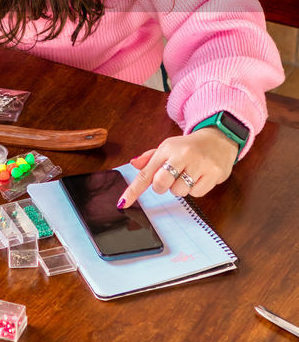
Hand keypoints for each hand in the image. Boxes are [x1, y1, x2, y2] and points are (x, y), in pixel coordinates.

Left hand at [119, 128, 238, 208]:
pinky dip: (196, 189)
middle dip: (162, 187)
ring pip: (179, 191)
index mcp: (167, 148)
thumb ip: (150, 158)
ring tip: (188, 174)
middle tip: (170, 179)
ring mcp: (199, 164)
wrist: (218, 139)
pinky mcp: (213, 173)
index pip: (146, 172)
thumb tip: (133, 163)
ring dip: (181, 188)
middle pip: (161, 184)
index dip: (133, 190)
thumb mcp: (168, 147)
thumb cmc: (189, 147)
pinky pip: (197, 194)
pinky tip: (200, 177)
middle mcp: (182, 155)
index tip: (123, 203)